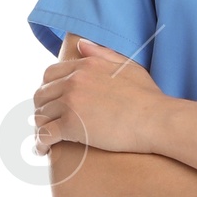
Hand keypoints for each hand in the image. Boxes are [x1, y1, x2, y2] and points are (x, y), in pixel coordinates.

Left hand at [34, 37, 164, 154]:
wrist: (157, 119)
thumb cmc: (148, 97)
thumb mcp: (127, 66)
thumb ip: (102, 53)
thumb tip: (80, 44)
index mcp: (85, 66)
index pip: (50, 74)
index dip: (47, 89)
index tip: (51, 102)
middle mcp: (74, 81)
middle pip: (41, 94)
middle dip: (41, 109)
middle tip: (46, 122)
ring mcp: (71, 102)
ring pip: (41, 115)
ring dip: (40, 127)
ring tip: (44, 139)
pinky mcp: (71, 125)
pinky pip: (45, 135)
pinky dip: (40, 143)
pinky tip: (42, 151)